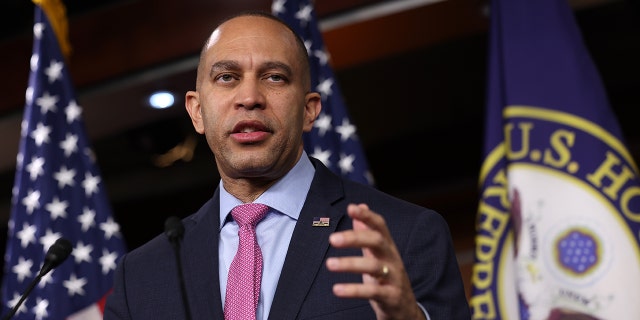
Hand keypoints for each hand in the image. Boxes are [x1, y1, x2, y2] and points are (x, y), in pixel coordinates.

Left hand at [326, 204, 425, 319]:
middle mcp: (392, 259)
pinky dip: (354, 290)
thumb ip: (366, 231)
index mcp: (388, 247)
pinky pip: (372, 292)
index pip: (380, 226)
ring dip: (350, 264)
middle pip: (377, 242)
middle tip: (333, 239)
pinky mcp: (391, 296)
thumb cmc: (387, 277)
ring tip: (330, 264)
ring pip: (373, 267)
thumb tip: (359, 206)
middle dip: (355, 238)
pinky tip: (337, 289)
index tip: (351, 207)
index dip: (367, 216)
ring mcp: (394, 278)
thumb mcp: (378, 254)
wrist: (404, 308)